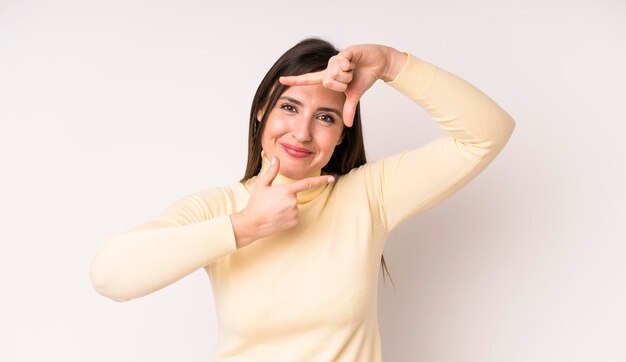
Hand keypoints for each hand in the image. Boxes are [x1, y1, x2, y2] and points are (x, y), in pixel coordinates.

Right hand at [231, 156, 334, 246]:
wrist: (252, 224)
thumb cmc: (256, 203)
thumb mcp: (262, 185)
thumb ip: (272, 171)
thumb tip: (276, 158)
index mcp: (286, 190)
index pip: (307, 183)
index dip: (321, 181)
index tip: (331, 178)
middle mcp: (293, 202)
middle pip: (294, 196)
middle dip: (285, 197)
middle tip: (272, 202)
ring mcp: (294, 213)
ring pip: (294, 206)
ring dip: (286, 207)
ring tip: (273, 210)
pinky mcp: (294, 221)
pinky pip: (294, 215)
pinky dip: (287, 215)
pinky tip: (277, 217)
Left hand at [279, 44, 406, 127]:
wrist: (379, 63)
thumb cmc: (364, 77)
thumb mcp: (355, 95)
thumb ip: (348, 108)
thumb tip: (348, 125)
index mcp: (328, 77)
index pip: (308, 79)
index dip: (295, 81)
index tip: (280, 80)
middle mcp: (329, 67)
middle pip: (327, 80)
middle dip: (342, 83)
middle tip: (350, 77)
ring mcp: (336, 59)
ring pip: (335, 72)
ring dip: (348, 74)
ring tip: (354, 69)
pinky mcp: (345, 52)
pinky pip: (342, 62)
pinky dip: (350, 65)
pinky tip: (355, 62)